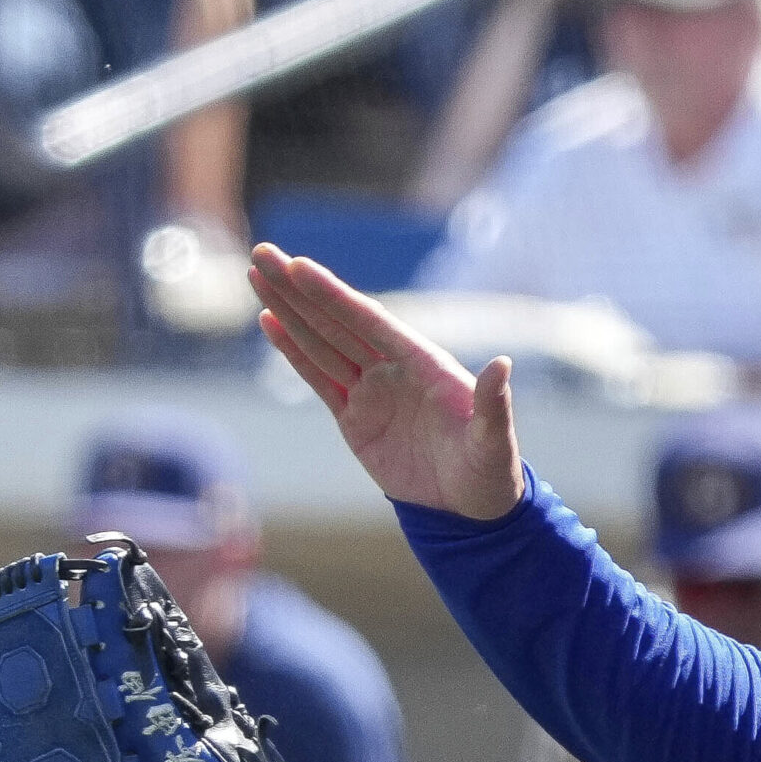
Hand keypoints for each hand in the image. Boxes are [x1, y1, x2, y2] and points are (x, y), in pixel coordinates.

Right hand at [248, 244, 525, 520]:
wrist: (471, 507)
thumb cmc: (489, 469)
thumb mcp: (493, 439)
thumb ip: (492, 404)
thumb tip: (502, 364)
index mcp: (424, 363)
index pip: (370, 322)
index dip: (334, 295)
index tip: (300, 267)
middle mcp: (393, 368)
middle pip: (336, 322)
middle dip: (298, 290)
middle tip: (263, 254)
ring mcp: (371, 391)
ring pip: (320, 343)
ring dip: (288, 311)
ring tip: (258, 276)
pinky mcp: (354, 418)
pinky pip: (318, 378)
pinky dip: (293, 350)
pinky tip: (270, 321)